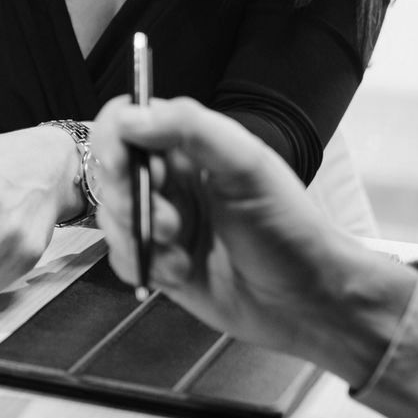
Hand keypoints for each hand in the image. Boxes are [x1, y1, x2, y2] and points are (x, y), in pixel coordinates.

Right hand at [92, 97, 415, 384]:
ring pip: (111, 217)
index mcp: (192, 145)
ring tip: (180, 250)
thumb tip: (132, 116)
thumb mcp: (248, 167)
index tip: (122, 166)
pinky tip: (179, 273)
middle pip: (110, 172)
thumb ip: (191, 129)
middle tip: (170, 222)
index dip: (115, 140)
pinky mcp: (158, 261)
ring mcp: (163, 220)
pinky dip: (143, 266)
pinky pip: (120, 257)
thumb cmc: (290, 229)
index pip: (128, 121)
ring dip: (140, 237)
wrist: (307, 302)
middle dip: (131, 199)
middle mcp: (173, 178)